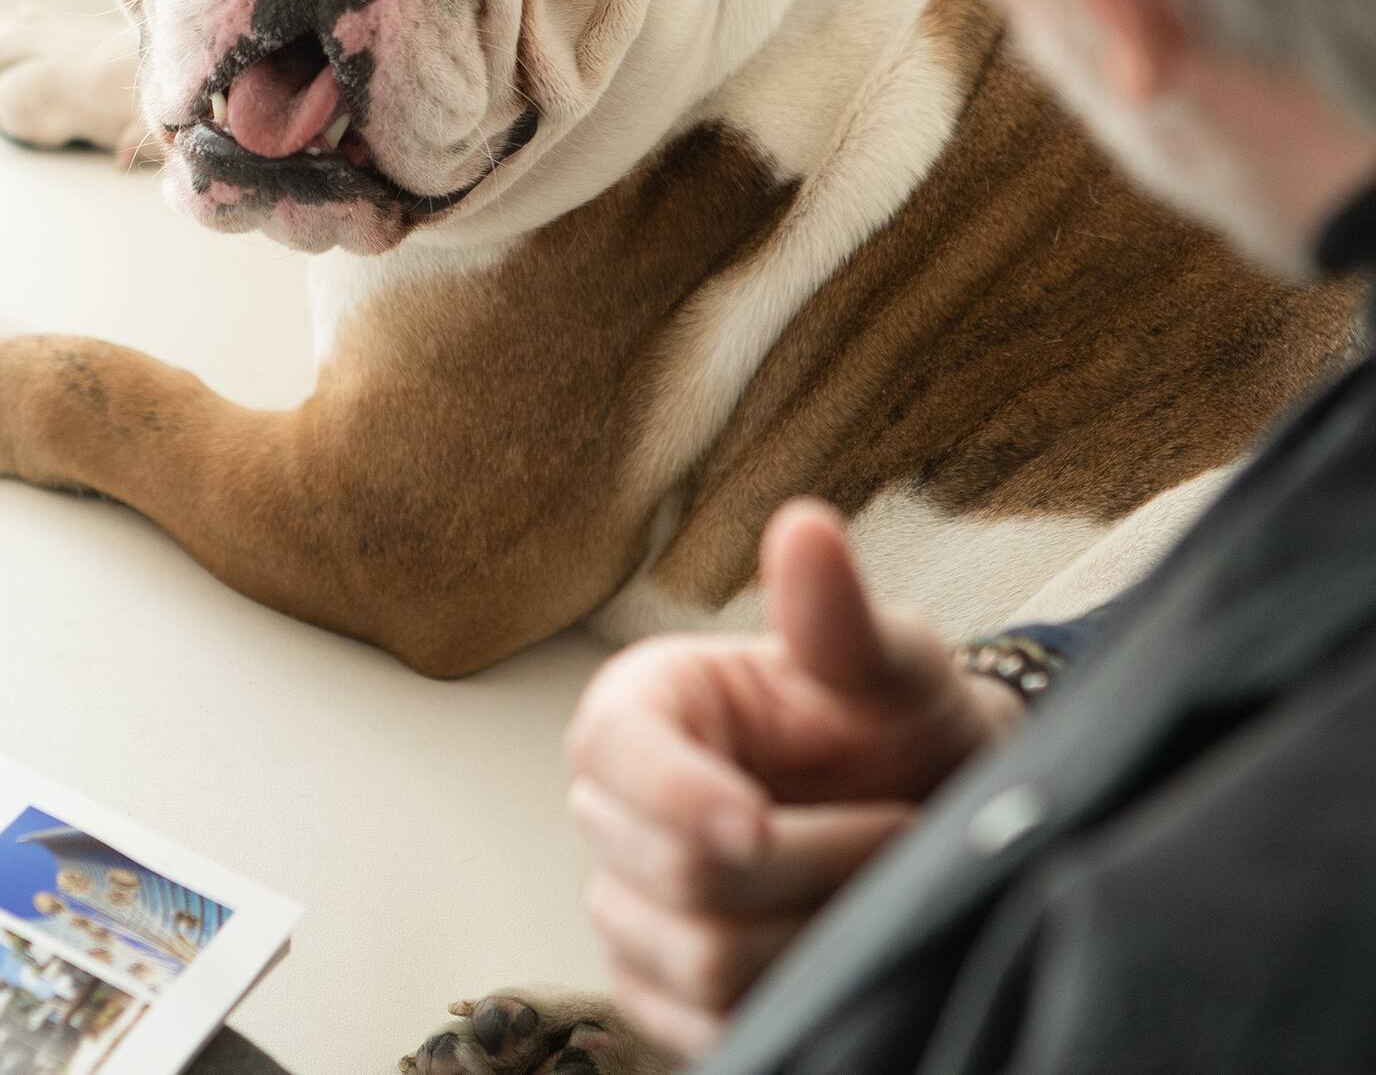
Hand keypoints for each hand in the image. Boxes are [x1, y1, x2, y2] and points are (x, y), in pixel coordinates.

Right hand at [565, 499, 1025, 1058]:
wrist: (936, 817)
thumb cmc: (898, 724)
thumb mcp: (895, 664)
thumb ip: (842, 616)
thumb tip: (805, 525)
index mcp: (643, 709)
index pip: (614, 755)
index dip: (677, 797)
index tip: (756, 823)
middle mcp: (615, 810)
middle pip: (674, 871)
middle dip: (808, 863)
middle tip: (898, 826)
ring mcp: (632, 907)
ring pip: (698, 959)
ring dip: (815, 934)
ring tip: (878, 884)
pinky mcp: (662, 993)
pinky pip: (705, 1029)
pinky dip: (792, 999)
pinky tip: (840, 946)